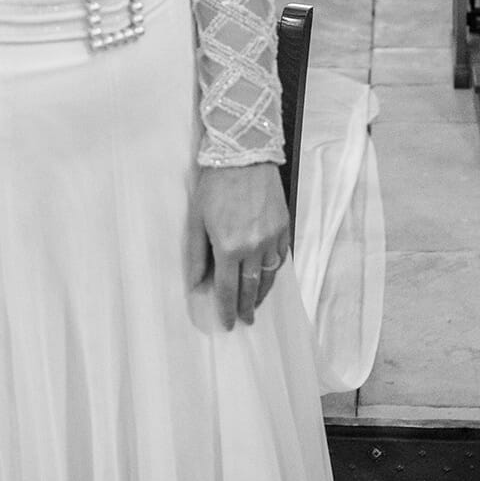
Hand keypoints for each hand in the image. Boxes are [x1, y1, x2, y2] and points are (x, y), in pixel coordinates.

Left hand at [190, 163, 289, 328]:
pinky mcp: (284, 227)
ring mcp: (272, 238)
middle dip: (247, 308)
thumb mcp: (196, 220)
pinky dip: (273, 272)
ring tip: (255, 304)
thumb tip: (195, 285)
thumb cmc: (214, 186)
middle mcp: (254, 247)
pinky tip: (267, 277)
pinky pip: (280, 259)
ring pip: (269, 277)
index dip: (227, 310)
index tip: (228, 324)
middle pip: (251, 288)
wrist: (244, 157)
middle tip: (245, 320)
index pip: (228, 290)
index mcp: (229, 247)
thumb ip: (196, 256)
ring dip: (261, 294)